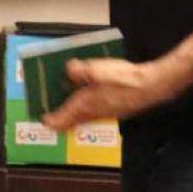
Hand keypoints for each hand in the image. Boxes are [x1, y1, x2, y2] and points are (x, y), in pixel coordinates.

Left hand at [42, 57, 178, 129]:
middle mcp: (93, 113)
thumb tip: (69, 69)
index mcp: (84, 106)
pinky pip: (94, 107)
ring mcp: (105, 112)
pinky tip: (89, 84)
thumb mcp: (96, 69)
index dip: (48, 120)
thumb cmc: (124, 80)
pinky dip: (87, 99)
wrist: (152, 86)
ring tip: (67, 86)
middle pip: (70, 119)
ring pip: (83, 113)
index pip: (60, 122)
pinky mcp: (115, 108)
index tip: (40, 115)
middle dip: (59, 110)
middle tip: (50, 98)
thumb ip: (78, 70)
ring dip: (73, 104)